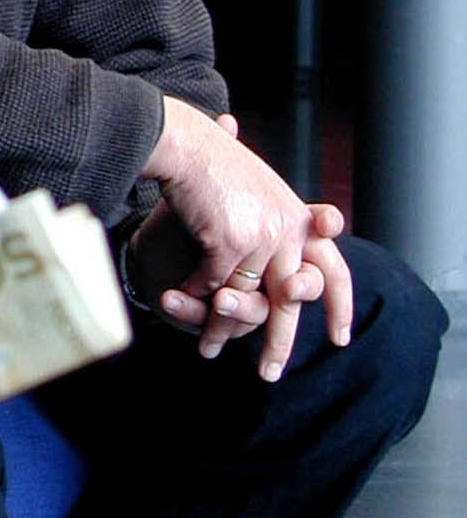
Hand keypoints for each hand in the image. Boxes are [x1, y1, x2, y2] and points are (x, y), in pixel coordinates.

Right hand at [133, 99, 352, 379]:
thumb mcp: (257, 186)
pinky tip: (177, 309)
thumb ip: (276, 216)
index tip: (341, 337)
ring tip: (209, 351)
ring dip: (220, 329)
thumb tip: (316, 224)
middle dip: (278, 342)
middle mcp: (288, 229)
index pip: (331, 268)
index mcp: (297, 217)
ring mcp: (262, 237)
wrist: (186, 144)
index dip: (337, 304)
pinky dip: (193, 301)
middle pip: (290, 299)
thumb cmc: (214, 160)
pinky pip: (212, 286)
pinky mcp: (231, 243)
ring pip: (244, 300)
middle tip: (270, 373)